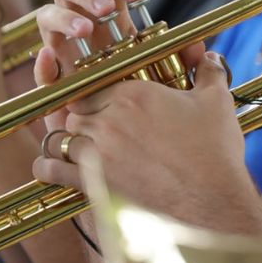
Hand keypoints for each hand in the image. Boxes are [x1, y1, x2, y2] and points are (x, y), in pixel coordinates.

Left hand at [32, 0, 255, 228]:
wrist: (210, 204)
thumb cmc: (213, 153)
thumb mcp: (216, 103)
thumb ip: (208, 73)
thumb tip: (210, 58)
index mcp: (134, 94)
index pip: (97, 86)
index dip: (98, 96)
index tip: (103, 104)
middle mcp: (110, 118)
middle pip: (78, 111)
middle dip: (84, 118)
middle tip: (94, 128)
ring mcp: (98, 151)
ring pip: (65, 137)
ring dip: (69, 142)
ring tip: (73, 148)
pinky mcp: (93, 182)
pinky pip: (56, 170)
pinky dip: (49, 168)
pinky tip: (46, 168)